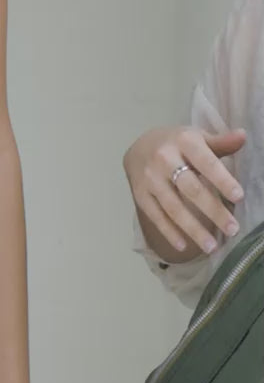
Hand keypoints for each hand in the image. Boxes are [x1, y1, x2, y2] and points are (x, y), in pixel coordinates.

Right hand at [123, 126, 245, 255]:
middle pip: (191, 188)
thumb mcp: (197, 138)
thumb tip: (243, 136)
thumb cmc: (177, 144)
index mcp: (183, 141)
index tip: (239, 197)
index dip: (222, 179)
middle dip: (213, 210)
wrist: (139, 147)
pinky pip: (156, 216)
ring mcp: (150, 178)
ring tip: (212, 247)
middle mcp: (164, 159)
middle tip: (233, 229)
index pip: (206, 162)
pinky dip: (169, 232)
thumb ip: (221, 142)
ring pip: (173, 207)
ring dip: (193, 228)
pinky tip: (184, 246)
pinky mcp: (140, 194)